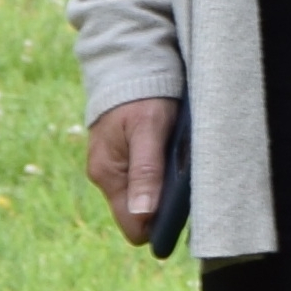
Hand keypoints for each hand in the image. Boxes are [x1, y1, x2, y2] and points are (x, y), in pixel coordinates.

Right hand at [89, 96, 179, 247]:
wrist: (128, 64)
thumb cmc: (140, 95)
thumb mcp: (147, 130)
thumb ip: (145, 172)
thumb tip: (143, 216)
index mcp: (107, 174)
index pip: (133, 226)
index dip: (158, 226)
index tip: (180, 211)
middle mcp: (107, 176)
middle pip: (139, 214)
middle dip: (163, 207)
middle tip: (184, 183)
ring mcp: (116, 168)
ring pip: (144, 197)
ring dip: (163, 190)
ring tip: (178, 165)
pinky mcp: (125, 158)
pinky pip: (145, 180)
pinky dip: (161, 175)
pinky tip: (172, 157)